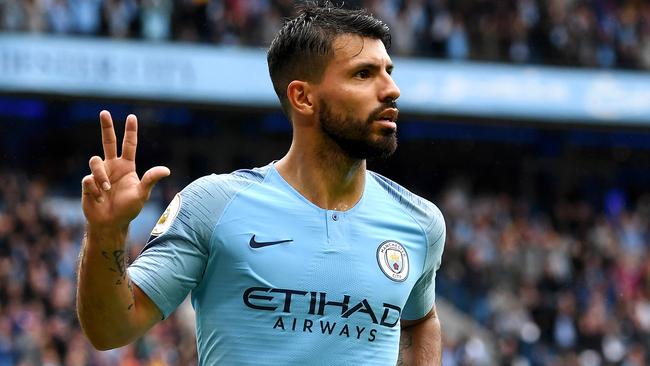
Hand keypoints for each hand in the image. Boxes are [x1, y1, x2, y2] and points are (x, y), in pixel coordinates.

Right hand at [81, 111, 169, 230]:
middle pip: (107, 141)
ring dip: (101, 176)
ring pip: (95, 161)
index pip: (129, 145)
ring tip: (107, 190)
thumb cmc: (128, 209)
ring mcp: (99, 173)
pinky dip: (95, 189)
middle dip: (106, 127)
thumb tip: (166, 170)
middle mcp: (112, 166)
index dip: (130, 131)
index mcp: (127, 167)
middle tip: (104, 112)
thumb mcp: (142, 194)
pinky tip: (99, 199)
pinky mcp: (87, 182)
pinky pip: (88, 179)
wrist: (110, 224)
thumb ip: (151, 180)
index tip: (132, 116)